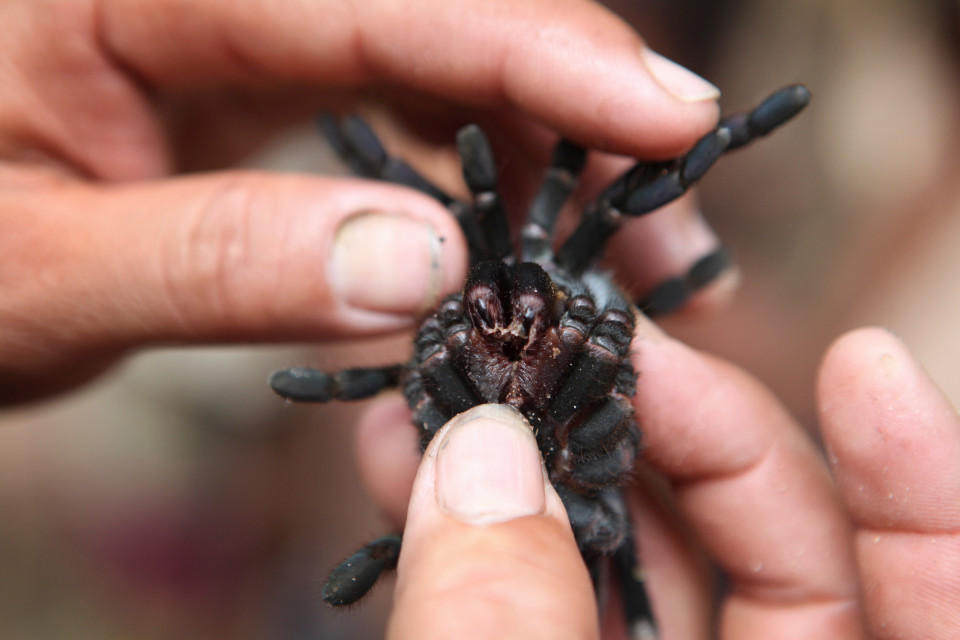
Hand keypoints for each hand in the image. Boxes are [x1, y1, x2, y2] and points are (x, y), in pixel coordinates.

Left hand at [0, 0, 723, 402]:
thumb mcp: (40, 274)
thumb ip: (220, 262)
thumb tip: (422, 266)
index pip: (373, 2)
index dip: (535, 51)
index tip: (669, 116)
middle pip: (439, 4)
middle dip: (572, 95)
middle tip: (669, 211)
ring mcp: (253, 21)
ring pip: (446, 43)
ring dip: (547, 137)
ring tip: (621, 250)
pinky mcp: (276, 68)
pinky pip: (416, 90)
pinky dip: (490, 159)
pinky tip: (527, 230)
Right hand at [357, 325, 959, 638]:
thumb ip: (517, 632)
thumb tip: (481, 460)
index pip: (937, 598)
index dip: (922, 485)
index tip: (860, 360)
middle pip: (776, 550)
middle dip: (676, 429)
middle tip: (579, 340)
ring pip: (639, 563)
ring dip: (548, 465)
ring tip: (461, 387)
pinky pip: (552, 600)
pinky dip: (489, 537)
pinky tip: (418, 471)